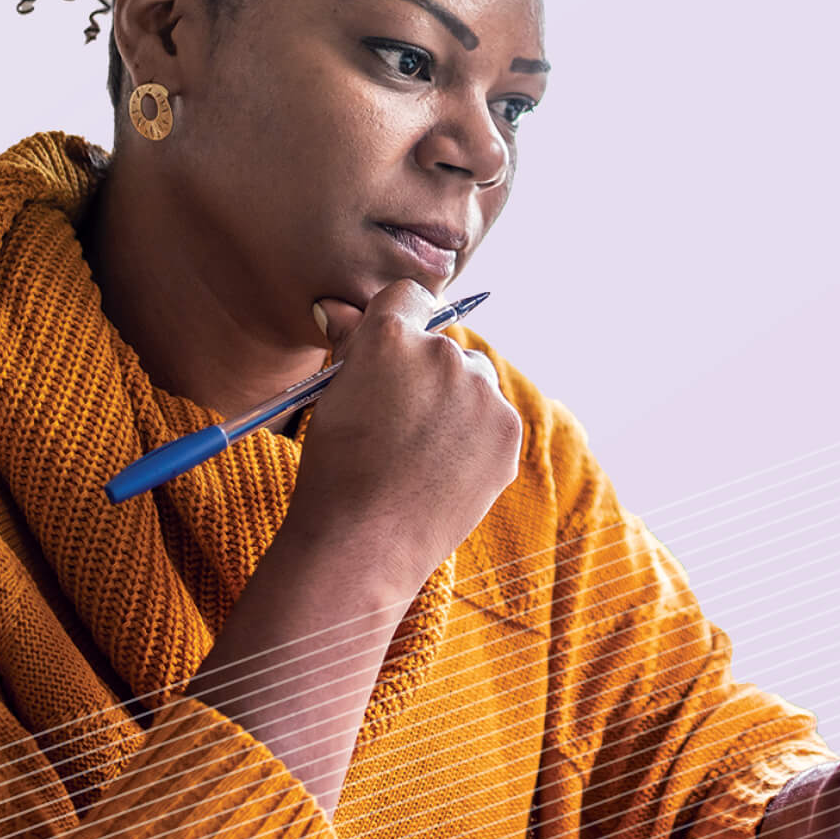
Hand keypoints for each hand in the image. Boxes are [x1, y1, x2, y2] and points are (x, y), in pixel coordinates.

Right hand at [283, 279, 523, 590]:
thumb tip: (335, 306)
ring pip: (473, 382)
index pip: (410, 297)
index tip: (394, 354)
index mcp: (391, 336)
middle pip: (443, 346)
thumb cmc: (334, 469)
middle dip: (427, 373)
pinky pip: (492, 419)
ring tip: (422, 453)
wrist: (363, 541)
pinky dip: (476, 438)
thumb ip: (348, 343)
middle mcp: (443, 354)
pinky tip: (445, 470)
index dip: (399, 323)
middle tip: (401, 422)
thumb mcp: (332, 396)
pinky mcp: (507, 430)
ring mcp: (481, 393)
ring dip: (456, 403)